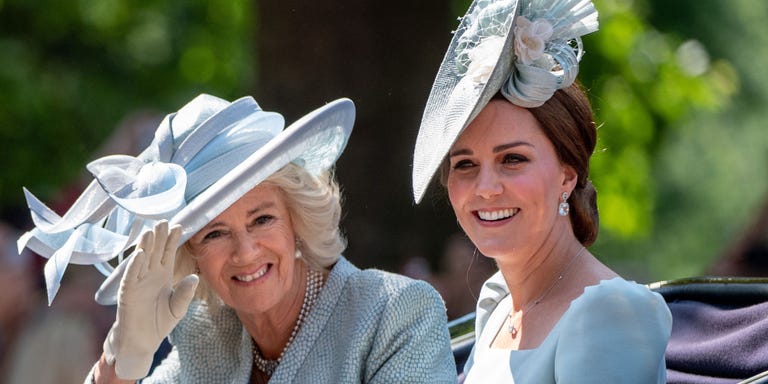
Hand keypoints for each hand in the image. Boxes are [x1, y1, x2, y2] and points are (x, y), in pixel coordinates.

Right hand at [103, 220, 198, 379]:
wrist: (142, 341)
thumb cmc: (158, 322)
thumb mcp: (177, 308)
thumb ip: (185, 294)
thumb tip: (195, 277)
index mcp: (162, 275)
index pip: (168, 253)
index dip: (172, 240)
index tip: (180, 226)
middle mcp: (149, 275)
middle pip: (155, 252)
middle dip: (159, 237)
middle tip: (164, 220)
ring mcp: (137, 282)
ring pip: (141, 260)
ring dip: (145, 246)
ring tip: (151, 231)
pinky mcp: (127, 293)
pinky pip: (131, 277)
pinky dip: (135, 266)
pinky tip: (140, 254)